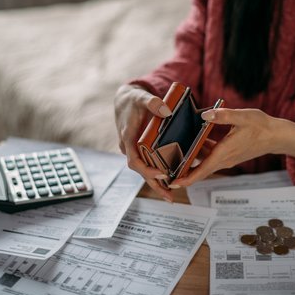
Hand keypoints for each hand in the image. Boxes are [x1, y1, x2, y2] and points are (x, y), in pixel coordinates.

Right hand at [114, 84, 174, 200]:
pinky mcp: (141, 150)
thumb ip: (152, 103)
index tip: (162, 174)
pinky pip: (149, 164)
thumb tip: (167, 111)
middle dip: (155, 184)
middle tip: (170, 196)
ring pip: (145, 170)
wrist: (124, 100)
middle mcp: (130, 148)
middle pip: (141, 171)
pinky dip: (158, 173)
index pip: (134, 160)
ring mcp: (135, 150)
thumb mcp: (141, 97)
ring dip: (157, 183)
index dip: (147, 170)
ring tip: (170, 197)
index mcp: (128, 138)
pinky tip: (170, 180)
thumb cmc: (132, 99)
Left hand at [168, 108, 294, 187]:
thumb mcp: (243, 116)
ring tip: (171, 158)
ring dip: (189, 163)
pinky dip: (199, 154)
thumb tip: (204, 114)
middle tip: (163, 173)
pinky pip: (210, 158)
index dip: (187, 178)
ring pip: (203, 164)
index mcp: (224, 152)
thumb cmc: (261, 126)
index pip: (202, 170)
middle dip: (182, 174)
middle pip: (199, 171)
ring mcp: (226, 158)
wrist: (276, 136)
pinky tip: (190, 143)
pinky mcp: (228, 154)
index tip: (173, 183)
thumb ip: (223, 115)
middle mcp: (224, 159)